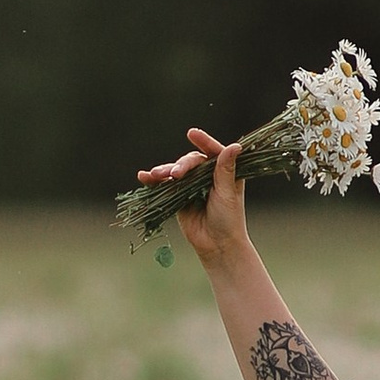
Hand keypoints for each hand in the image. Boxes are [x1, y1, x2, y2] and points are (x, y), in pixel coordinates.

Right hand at [136, 128, 245, 269]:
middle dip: (181, 165)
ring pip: (176, 172)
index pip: (213, 152)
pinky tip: (144, 177)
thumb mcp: (228, 193)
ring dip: (165, 171)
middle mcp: (208, 176)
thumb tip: (235, 146)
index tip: (192, 133)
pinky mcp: (179, 197)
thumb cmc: (229, 220)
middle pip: (191, 161)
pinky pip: (166, 186)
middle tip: (175, 174)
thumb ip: (226, 170)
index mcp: (224, 172)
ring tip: (155, 175)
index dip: (204, 142)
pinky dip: (155, 181)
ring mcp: (192, 186)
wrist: (217, 245)